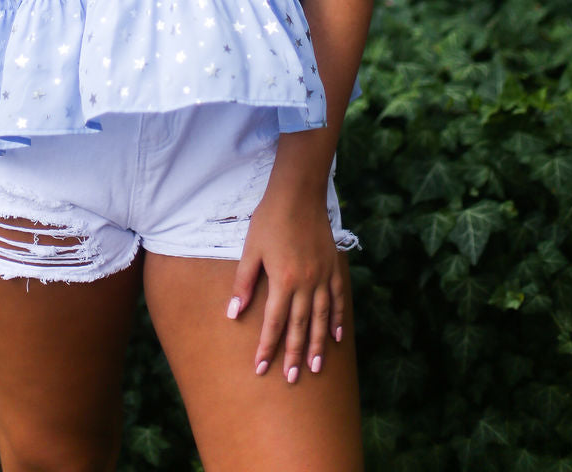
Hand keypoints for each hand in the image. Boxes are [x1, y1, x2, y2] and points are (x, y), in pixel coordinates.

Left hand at [226, 179, 345, 381]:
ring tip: (315, 367)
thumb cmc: (270, 218)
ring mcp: (323, 276)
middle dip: (294, 355)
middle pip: (300, 327)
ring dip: (317, 345)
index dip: (267, 347)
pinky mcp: (333, 266)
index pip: (274, 323)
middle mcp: (306, 283)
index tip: (260, 368)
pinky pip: (338, 299)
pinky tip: (337, 337)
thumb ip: (243, 283)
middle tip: (292, 379)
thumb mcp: (251, 250)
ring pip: (321, 318)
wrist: (299, 192)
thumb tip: (233, 313)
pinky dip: (338, 319)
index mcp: (283, 281)